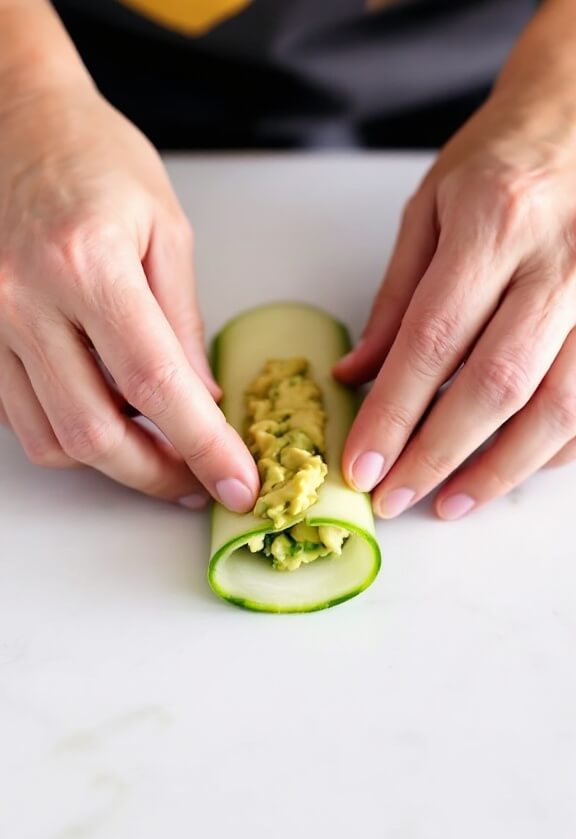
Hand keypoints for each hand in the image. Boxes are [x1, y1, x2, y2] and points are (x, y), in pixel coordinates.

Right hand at [0, 80, 258, 511]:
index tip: (237, 484)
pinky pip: (19, 417)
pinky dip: (69, 433)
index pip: (155, 384)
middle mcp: (25, 300)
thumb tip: (205, 402)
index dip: (202, 447)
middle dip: (155, 476)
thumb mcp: (165, 230)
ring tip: (155, 449)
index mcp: (87, 263)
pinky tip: (105, 414)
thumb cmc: (94, 159)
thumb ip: (183, 324)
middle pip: (94, 432)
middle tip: (196, 483)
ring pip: (50, 439)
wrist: (13, 120)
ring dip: (111, 462)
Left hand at [334, 93, 575, 518]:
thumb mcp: (430, 208)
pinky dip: (552, 449)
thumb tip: (357, 376)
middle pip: (496, 384)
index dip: (394, 415)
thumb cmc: (502, 160)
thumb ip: (395, 298)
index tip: (363, 467)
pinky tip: (513, 468)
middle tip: (396, 499)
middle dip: (439, 456)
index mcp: (495, 223)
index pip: (432, 341)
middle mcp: (558, 261)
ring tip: (450, 503)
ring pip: (557, 407)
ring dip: (500, 469)